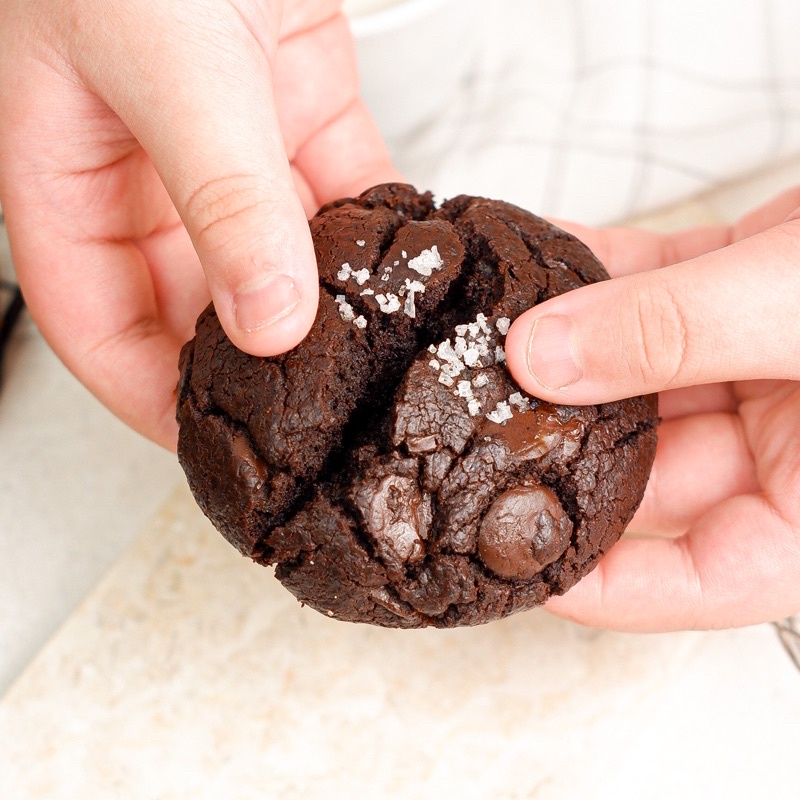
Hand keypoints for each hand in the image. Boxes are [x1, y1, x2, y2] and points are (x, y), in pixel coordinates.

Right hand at [0, 0, 400, 447]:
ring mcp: (232, 141)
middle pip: (190, 302)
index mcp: (69, 172)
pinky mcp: (302, 102)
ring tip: (370, 363)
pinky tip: (407, 267)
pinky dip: (372, 230)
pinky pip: (337, 190)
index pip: (93, 322)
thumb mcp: (170, 64)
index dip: (146, 394)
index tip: (209, 447)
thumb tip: (268, 320)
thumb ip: (221, 198)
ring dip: (323, 301)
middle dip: (244, 362)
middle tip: (305, 420)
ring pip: (274, 253)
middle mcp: (148, 167)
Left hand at [504, 189, 799, 630]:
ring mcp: (766, 368)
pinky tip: (548, 258)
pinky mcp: (749, 293)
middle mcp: (793, 447)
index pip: (697, 579)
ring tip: (495, 326)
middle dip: (565, 430)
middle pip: (648, 463)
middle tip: (481, 407)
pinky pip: (658, 293)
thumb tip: (542, 357)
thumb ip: (677, 332)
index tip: (516, 554)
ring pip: (642, 371)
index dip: (601, 580)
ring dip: (572, 345)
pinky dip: (606, 275)